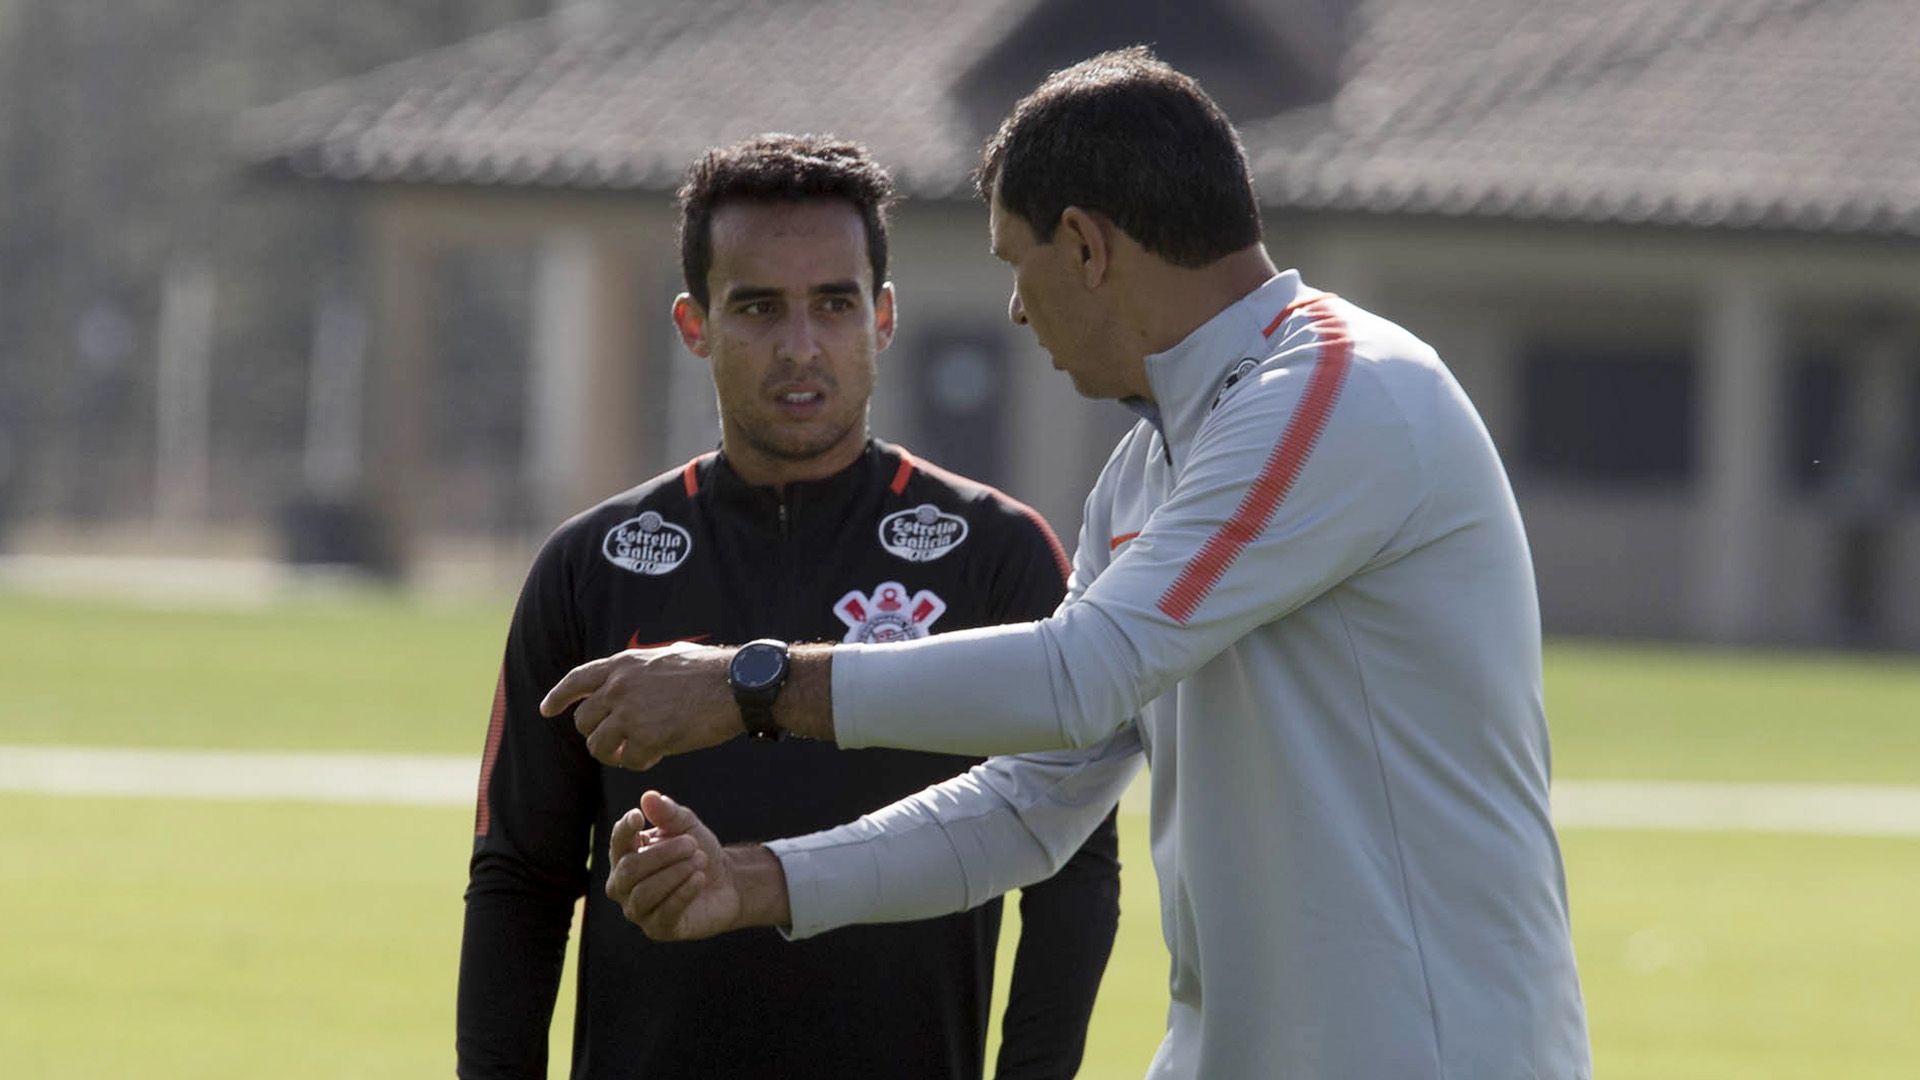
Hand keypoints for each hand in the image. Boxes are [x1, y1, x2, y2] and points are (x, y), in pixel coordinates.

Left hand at [540, 642, 739, 769]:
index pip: (577, 680)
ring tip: (637, 752)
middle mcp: (619, 687)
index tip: (546, 710)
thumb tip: (633, 679)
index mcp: (623, 664)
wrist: (734, 686)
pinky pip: (629, 762)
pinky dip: (641, 762)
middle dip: (597, 735)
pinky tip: (659, 754)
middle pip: (585, 722)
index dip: (558, 697)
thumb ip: (642, 670)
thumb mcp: (666, 657)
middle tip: (618, 742)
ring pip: (599, 747)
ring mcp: (630, 714)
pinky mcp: (647, 739)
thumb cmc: (710, 671)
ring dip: (615, 754)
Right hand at [606, 791, 740, 940]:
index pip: (617, 842)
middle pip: (629, 870)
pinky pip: (664, 912)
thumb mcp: (686, 826)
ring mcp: (638, 909)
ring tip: (699, 860)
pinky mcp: (658, 928)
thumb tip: (648, 797)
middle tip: (692, 844)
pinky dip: (683, 893)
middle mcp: (623, 885)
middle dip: (663, 854)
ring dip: (675, 873)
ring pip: (644, 893)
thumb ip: (667, 813)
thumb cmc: (696, 850)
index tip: (639, 817)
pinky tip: (699, 878)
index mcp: (625, 856)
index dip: (624, 830)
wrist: (726, 881)